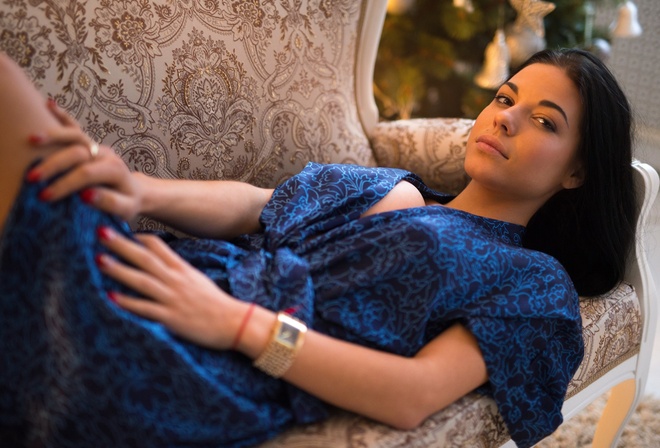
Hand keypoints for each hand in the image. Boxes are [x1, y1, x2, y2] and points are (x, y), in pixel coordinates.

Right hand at [27, 100, 143, 220]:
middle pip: (78, 152)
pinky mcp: (90, 144)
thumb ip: (110, 202)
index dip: (66, 184)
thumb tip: (86, 195)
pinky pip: (76, 127)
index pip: (87, 173)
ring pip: (75, 136)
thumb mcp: (126, 208)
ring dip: (53, 136)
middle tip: (32, 177)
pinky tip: (48, 104)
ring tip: (32, 139)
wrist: (135, 191)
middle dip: (54, 164)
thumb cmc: (128, 202)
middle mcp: (105, 154)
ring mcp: (97, 146)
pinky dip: (62, 116)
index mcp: (115, 170)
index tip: (46, 195)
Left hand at [96, 226, 243, 349]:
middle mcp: (176, 281)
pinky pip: (145, 308)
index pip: (159, 247)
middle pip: (145, 259)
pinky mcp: (171, 318)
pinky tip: (110, 296)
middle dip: (122, 245)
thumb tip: (162, 264)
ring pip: (142, 280)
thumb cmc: (217, 303)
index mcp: (183, 269)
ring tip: (99, 259)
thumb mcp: (198, 280)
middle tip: (101, 232)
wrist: (235, 323)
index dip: (139, 237)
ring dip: (119, 270)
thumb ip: (179, 271)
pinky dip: (128, 302)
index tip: (121, 226)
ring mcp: (173, 298)